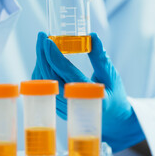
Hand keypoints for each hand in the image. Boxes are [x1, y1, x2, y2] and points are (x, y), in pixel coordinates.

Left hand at [32, 32, 145, 151]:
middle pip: (50, 76)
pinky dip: (41, 72)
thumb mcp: (111, 76)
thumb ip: (100, 57)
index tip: (48, 40)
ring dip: (40, 62)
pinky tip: (44, 60)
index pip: (67, 73)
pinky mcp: (57, 108)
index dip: (55, 56)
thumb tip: (92, 36)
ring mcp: (63, 108)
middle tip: (42, 36)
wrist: (112, 119)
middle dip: (43, 54)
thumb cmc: (113, 95)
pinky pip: (43, 88)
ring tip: (43, 45)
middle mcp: (73, 103)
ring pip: (43, 83)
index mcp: (90, 96)